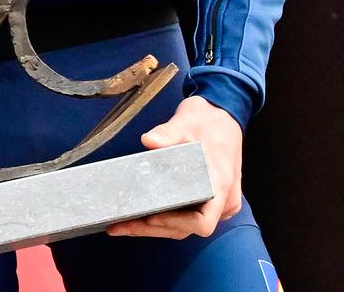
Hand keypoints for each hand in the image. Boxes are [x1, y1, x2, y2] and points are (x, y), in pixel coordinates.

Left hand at [106, 96, 242, 239]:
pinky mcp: (209, 200)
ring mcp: (218, 203)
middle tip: (120, 226)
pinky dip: (164, 218)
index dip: (176, 224)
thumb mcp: (187, 121)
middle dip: (153, 228)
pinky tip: (140, 215)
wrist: (223, 115)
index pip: (203, 222)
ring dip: (155, 226)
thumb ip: (168, 132)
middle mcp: (223, 201)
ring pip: (186, 225)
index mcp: (220, 185)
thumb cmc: (209, 120)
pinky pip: (187, 216)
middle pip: (188, 228)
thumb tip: (149, 140)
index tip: (151, 216)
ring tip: (123, 224)